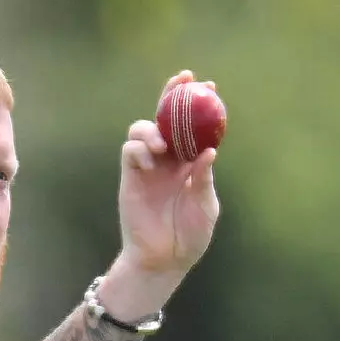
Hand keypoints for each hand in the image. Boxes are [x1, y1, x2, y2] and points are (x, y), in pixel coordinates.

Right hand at [117, 71, 220, 277]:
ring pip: (142, 129)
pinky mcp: (130, 178)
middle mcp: (168, 160)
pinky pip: (129, 151)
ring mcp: (147, 167)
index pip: (193, 126)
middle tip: (183, 81)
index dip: (198, 105)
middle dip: (171, 95)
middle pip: (165, 118)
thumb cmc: (190, 236)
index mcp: (190, 163)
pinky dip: (139, 149)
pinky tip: (151, 161)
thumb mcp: (206, 207)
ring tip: (162, 145)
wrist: (164, 259)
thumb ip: (204, 179)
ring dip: (152, 129)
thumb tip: (210, 151)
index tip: (209, 86)